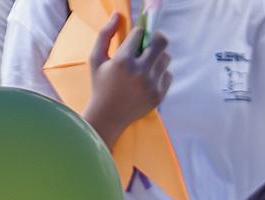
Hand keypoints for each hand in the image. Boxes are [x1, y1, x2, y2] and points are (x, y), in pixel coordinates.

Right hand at [83, 15, 170, 150]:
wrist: (108, 117)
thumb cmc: (100, 85)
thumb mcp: (96, 59)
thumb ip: (104, 35)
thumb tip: (117, 15)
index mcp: (123, 61)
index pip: (140, 33)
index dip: (138, 34)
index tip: (135, 40)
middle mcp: (139, 72)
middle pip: (162, 41)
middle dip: (156, 38)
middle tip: (149, 44)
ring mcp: (151, 85)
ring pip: (166, 57)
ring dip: (157, 57)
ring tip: (146, 65)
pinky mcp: (159, 95)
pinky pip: (168, 74)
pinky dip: (160, 74)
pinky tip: (148, 80)